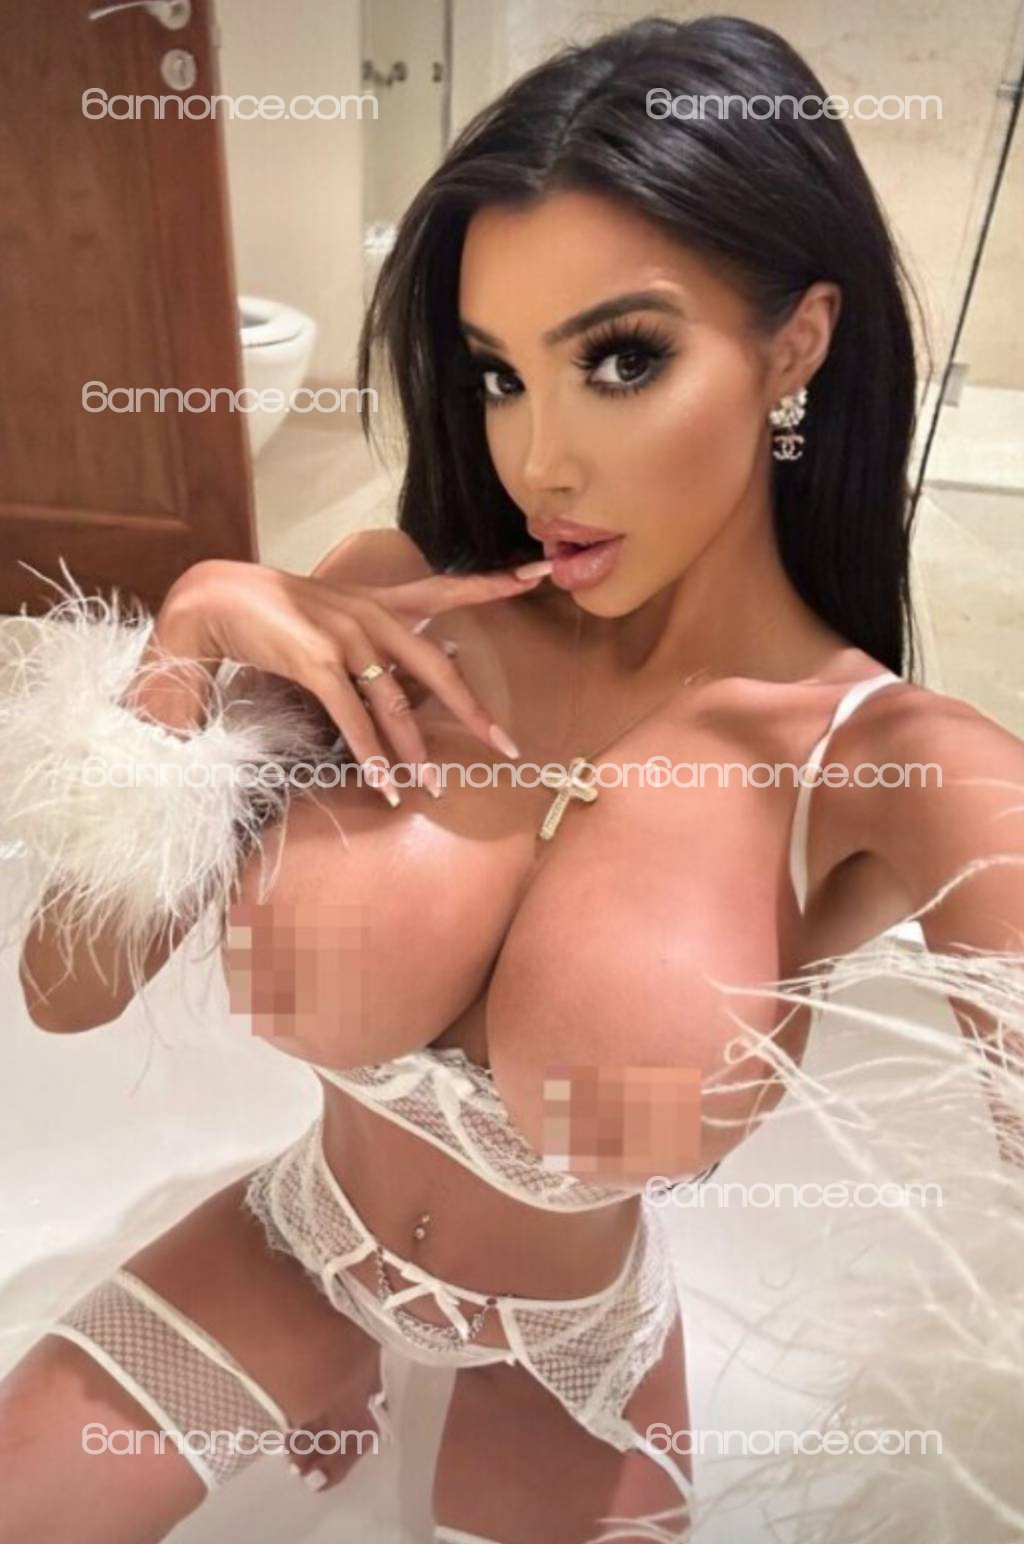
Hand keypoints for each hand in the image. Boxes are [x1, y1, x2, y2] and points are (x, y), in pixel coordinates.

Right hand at [146, 556, 552, 804]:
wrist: (217, 601)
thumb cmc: (276, 616)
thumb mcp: (333, 620)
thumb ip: (371, 642)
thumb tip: (401, 678)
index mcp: (380, 602)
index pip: (447, 588)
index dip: (491, 585)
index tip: (537, 573)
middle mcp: (371, 615)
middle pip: (436, 666)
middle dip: (472, 710)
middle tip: (504, 745)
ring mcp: (346, 637)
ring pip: (395, 703)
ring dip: (415, 752)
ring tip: (433, 788)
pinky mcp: (317, 661)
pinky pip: (354, 718)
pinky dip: (371, 756)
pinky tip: (385, 784)